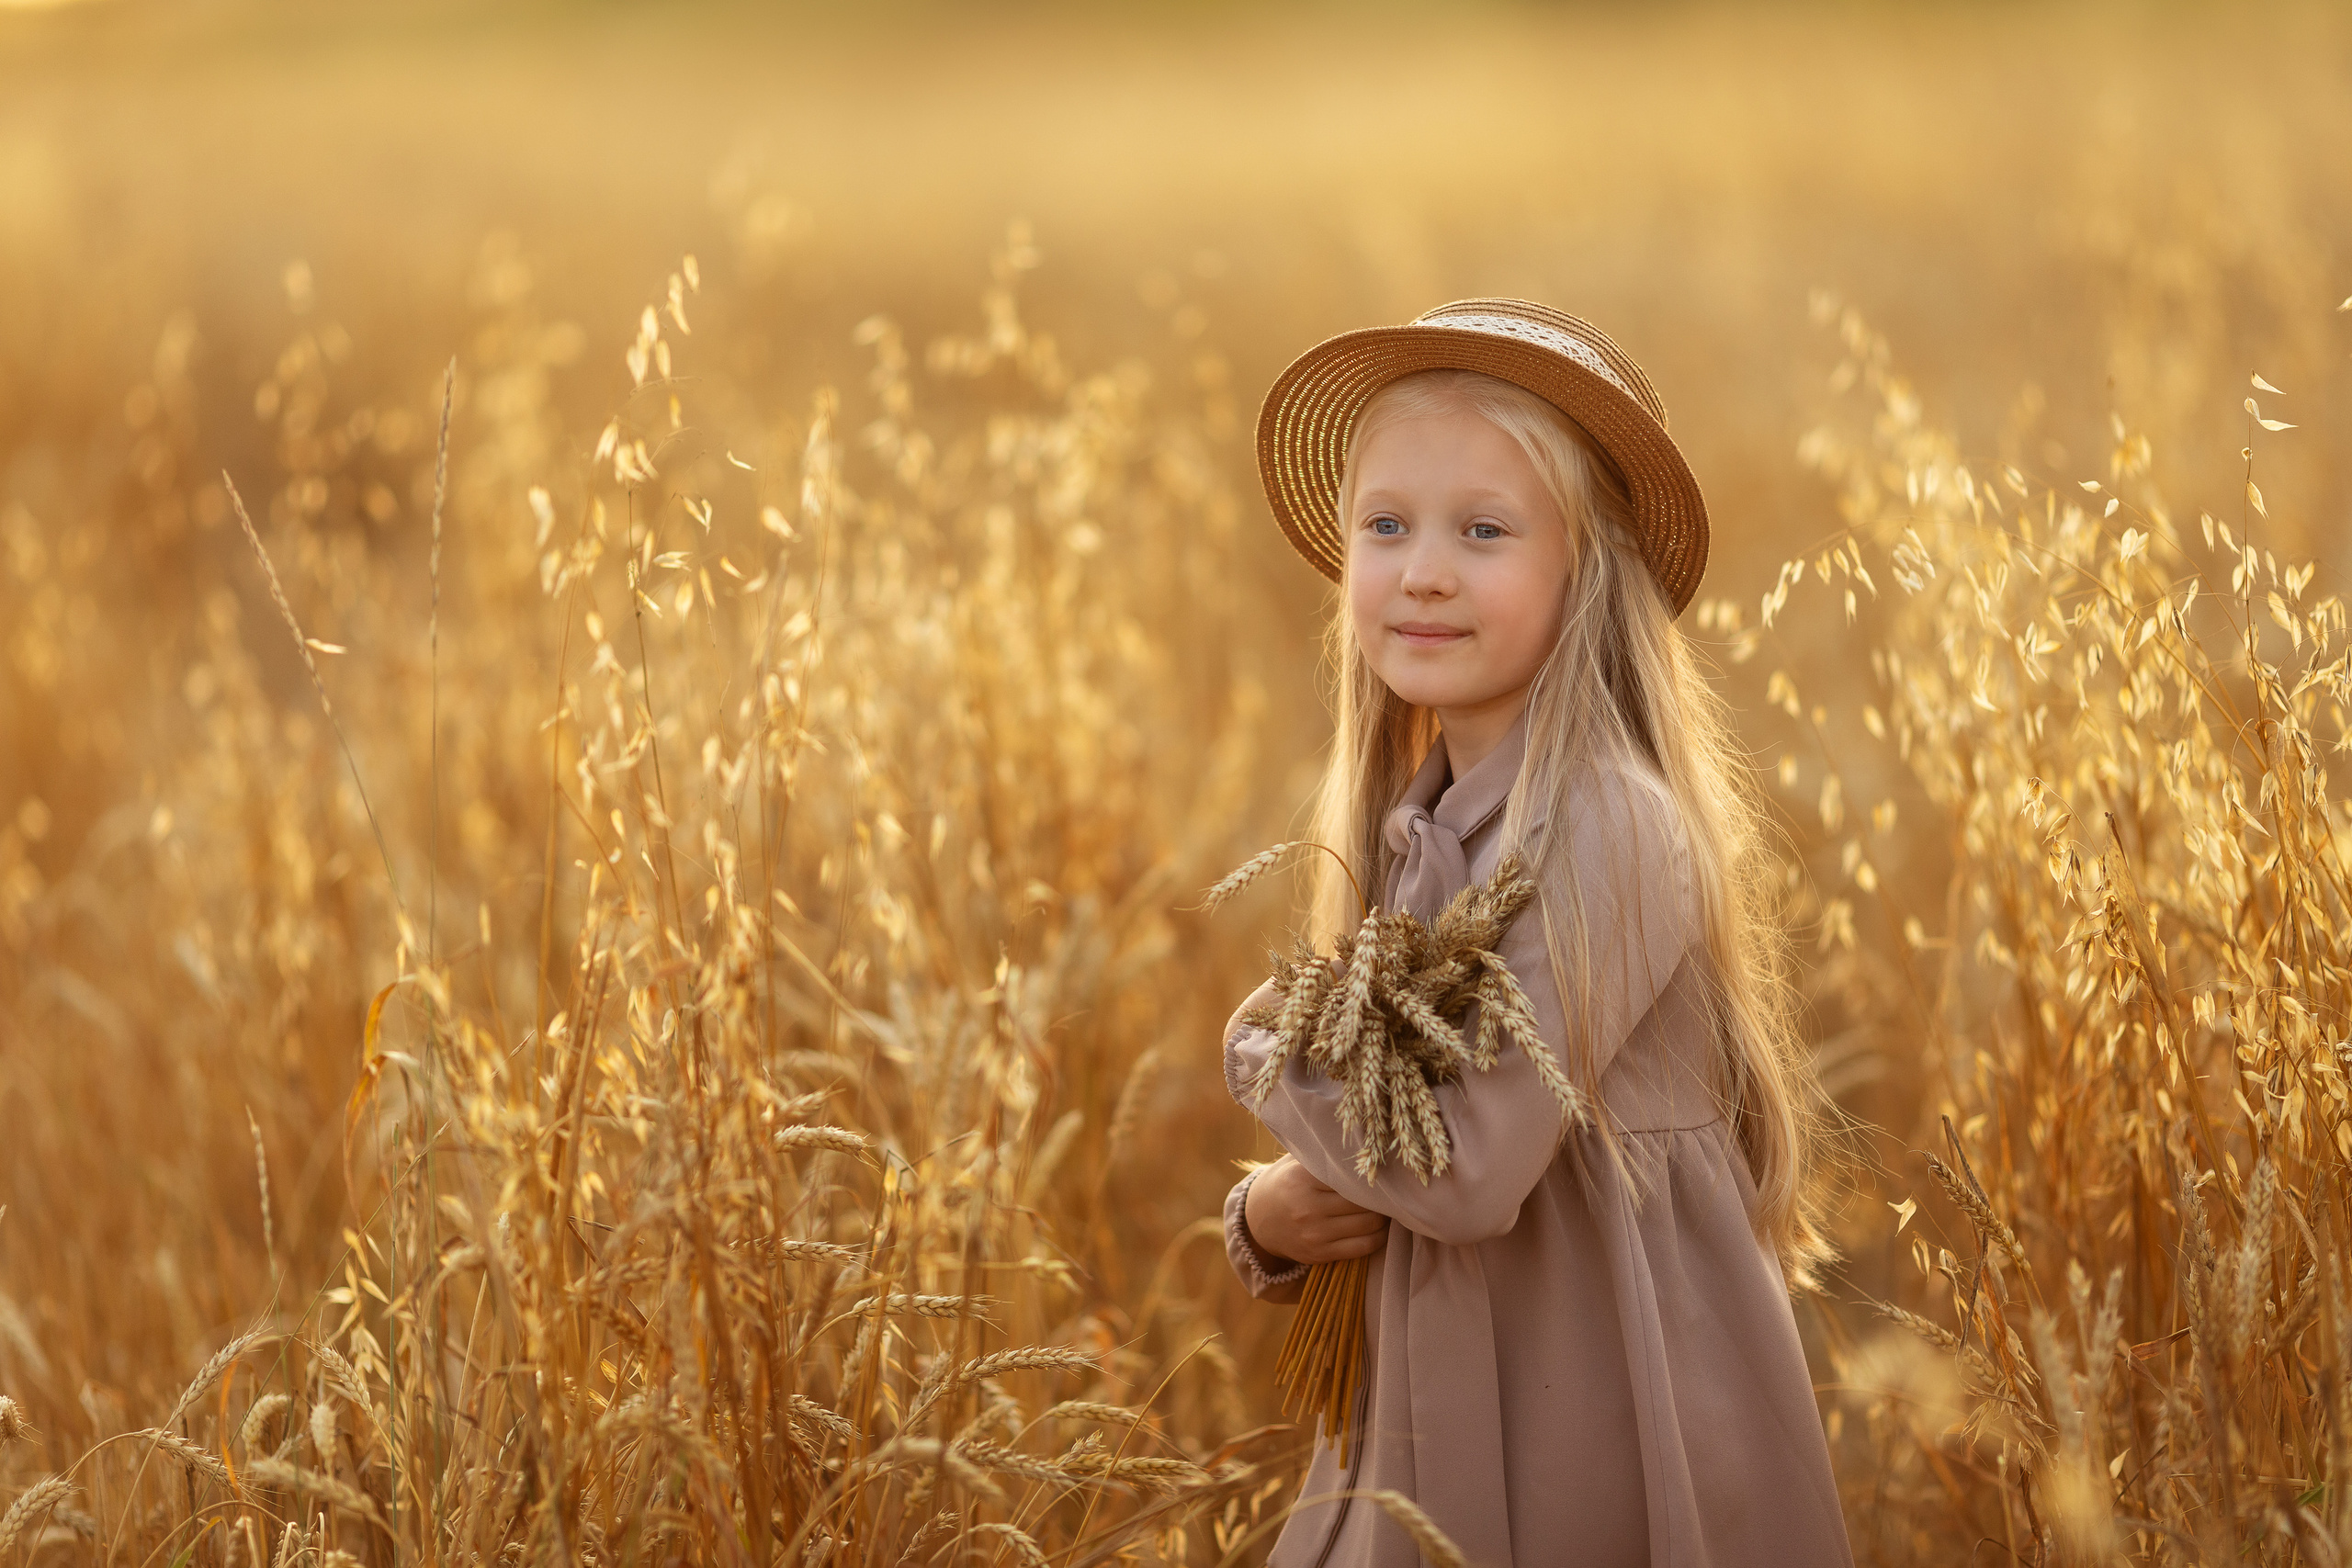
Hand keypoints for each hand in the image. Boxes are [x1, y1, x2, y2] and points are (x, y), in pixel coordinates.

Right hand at [1243, 1155, 1387, 1264]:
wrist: (1257, 1221)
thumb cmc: (1285, 1183)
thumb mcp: (1294, 1162)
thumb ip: (1321, 1153)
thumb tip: (1361, 1143)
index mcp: (1301, 1178)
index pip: (1349, 1175)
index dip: (1368, 1173)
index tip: (1379, 1170)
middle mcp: (1307, 1207)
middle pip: (1363, 1200)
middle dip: (1380, 1196)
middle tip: (1388, 1189)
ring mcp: (1314, 1234)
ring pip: (1369, 1223)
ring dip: (1383, 1215)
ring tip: (1386, 1206)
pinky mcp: (1320, 1254)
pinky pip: (1364, 1246)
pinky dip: (1378, 1236)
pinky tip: (1378, 1227)